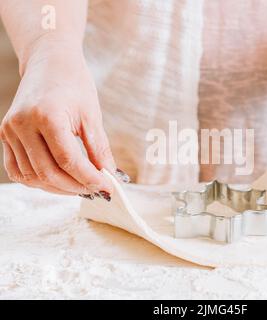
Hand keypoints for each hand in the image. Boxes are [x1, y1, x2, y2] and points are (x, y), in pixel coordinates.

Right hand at [0, 43, 114, 196]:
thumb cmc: (74, 84)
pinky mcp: (5, 135)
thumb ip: (99, 149)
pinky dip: (38, 181)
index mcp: (47, 116)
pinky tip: (58, 180)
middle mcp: (22, 125)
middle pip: (49, 173)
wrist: (49, 62)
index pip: (69, 161)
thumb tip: (110, 176)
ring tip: (80, 186)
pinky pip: (18, 170)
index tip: (107, 188)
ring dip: (58, 188)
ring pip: (32, 176)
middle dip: (76, 187)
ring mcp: (10, 131)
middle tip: (96, 190)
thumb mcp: (92, 115)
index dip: (90, 179)